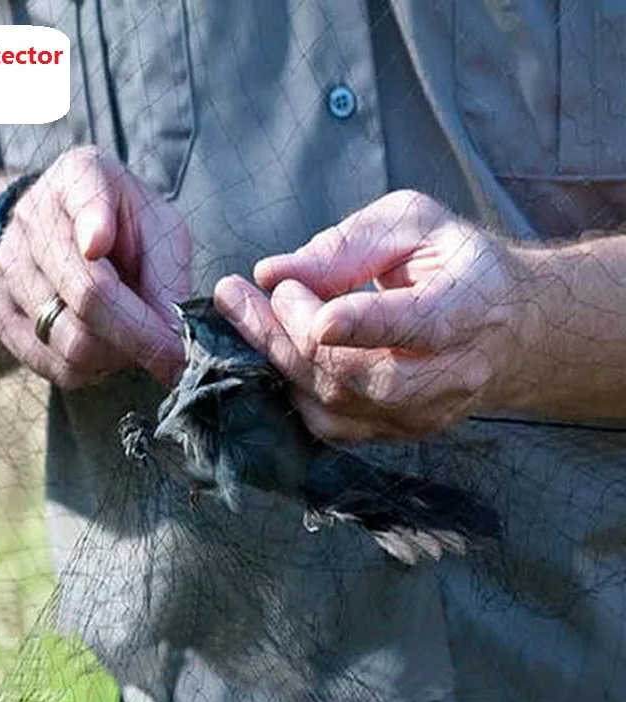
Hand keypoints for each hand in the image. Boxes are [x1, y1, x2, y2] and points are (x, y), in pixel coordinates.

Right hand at [0, 146, 190, 387]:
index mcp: (79, 177)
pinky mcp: (0, 313)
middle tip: (173, 352)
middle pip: (88, 295)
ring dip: (119, 356)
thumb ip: (170, 275)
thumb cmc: (127, 230)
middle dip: (143, 336)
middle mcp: (33, 218)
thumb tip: (173, 334)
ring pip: (73, 341)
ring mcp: (9, 268)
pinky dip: (93, 371)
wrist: (66, 235)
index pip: (84, 200)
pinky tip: (107, 350)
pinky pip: (55, 365)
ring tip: (136, 341)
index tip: (98, 244)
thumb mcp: (161, 230)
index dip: (92, 223)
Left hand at [214, 190, 535, 439]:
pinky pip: (329, 426)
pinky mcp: (397, 433)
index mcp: (469, 309)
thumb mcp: (414, 225)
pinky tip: (276, 349)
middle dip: (285, 333)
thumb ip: (348, 245)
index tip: (286, 292)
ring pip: (333, 403)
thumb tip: (273, 273)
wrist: (508, 329)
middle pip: (356, 374)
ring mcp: (423, 414)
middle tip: (236, 295)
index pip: (416, 324)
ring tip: (244, 315)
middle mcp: (451, 375)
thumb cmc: (456, 263)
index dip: (353, 320)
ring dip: (277, 358)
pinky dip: (292, 387)